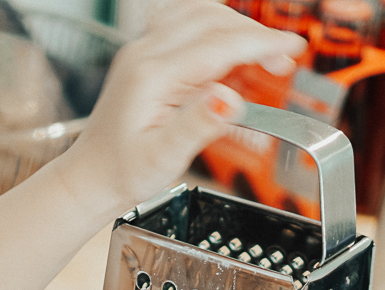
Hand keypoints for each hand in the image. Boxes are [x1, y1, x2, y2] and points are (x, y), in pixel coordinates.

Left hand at [51, 1, 306, 213]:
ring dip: (235, 26)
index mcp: (151, 75)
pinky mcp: (144, 56)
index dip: (261, 43)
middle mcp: (143, 54)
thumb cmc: (123, 172)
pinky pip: (185, 23)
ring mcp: (141, 51)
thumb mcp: (163, 158)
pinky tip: (229, 52)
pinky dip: (215, 29)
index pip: (218, 44)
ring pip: (198, 13)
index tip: (293, 49)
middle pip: (211, 20)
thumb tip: (228, 99)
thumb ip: (196, 126)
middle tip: (283, 60)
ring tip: (261, 56)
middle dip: (254, 35)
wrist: (92, 177)